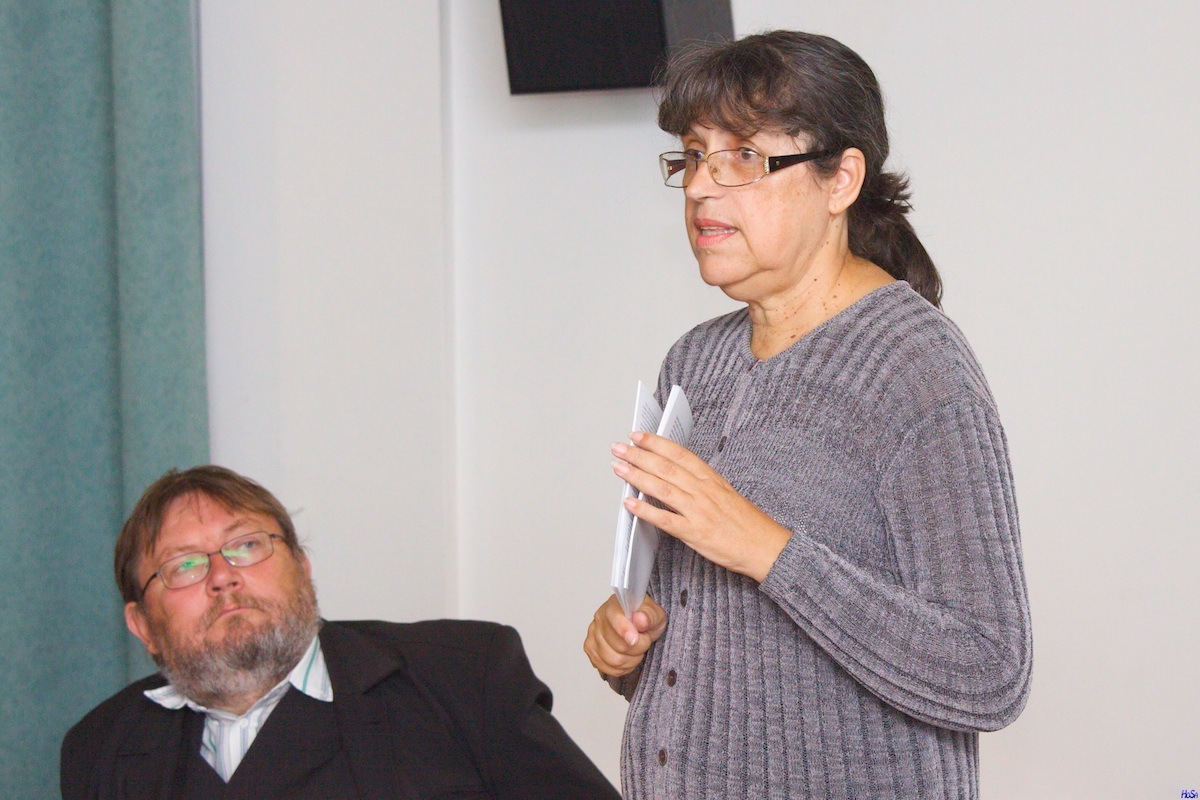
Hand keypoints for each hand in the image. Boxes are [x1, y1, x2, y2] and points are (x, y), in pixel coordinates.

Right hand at [584, 594, 666, 676]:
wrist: (640, 627)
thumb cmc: (646, 619)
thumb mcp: (655, 614)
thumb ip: (649, 616)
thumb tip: (640, 619)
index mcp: (614, 605)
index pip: (614, 618)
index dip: (624, 630)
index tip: (635, 639)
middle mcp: (600, 618)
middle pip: (617, 645)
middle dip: (638, 647)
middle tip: (645, 640)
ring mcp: (593, 635)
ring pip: (613, 660)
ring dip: (631, 659)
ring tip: (637, 650)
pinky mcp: (591, 650)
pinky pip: (608, 668)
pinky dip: (622, 668)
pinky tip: (628, 657)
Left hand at [612, 431, 791, 581]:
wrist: (765, 547)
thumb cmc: (746, 523)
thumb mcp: (725, 493)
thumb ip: (700, 484)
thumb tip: (673, 475)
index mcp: (711, 479)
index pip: (679, 454)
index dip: (656, 443)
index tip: (638, 435)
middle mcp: (703, 491)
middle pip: (666, 467)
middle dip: (639, 455)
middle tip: (619, 447)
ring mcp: (698, 511)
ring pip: (662, 488)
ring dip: (637, 477)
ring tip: (619, 468)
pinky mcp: (695, 532)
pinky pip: (665, 520)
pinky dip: (645, 511)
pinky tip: (630, 505)